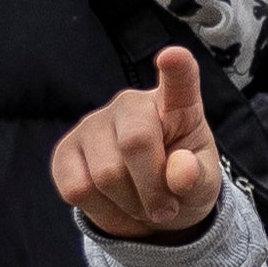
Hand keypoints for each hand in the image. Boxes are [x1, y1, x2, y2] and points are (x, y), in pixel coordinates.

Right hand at [50, 44, 226, 241]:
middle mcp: (131, 104)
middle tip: (165, 209)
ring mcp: (94, 124)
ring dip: (129, 204)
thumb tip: (181, 170)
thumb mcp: (202, 186)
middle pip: (135, 143)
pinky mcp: (65, 151)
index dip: (177, 68)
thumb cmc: (181, 184)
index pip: (179, 79)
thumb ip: (198, 178)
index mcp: (176, 105)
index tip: (172, 56)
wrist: (148, 208)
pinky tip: (115, 203)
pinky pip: (77, 188)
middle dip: (153, 190)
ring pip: (104, 174)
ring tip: (141, 203)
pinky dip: (102, 210)